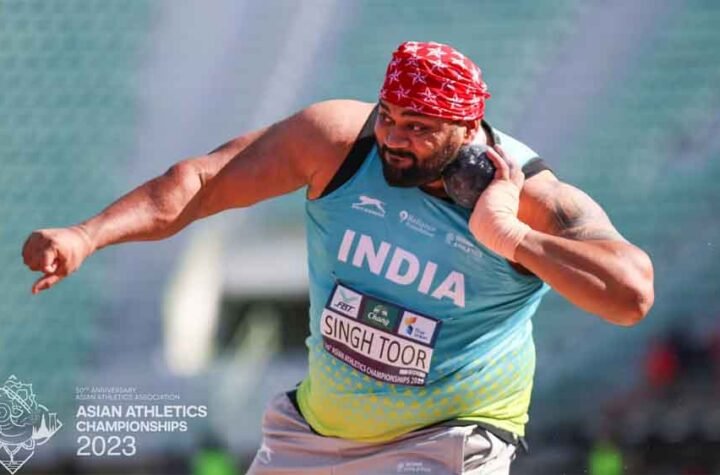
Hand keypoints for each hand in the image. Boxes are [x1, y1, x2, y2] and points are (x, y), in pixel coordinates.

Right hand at [21, 226, 95, 293]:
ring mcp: (37, 235)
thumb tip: (33, 291)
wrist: (80, 238)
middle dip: (43, 265)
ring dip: (38, 261)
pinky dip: (34, 256)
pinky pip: (25, 253)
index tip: (60, 262)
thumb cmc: (74, 256)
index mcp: (52, 245)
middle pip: (32, 264)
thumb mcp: (65, 271)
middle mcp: (42, 238)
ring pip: (27, 259)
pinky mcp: (34, 234)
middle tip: (57, 258)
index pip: (41, 266)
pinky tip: (45, 252)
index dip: (50, 269)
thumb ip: (49, 281)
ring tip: (52, 255)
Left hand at [468, 145, 530, 260]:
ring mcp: (508, 188)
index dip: (511, 181)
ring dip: (504, 155)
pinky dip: (496, 157)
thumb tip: (474, 226)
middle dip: (511, 163)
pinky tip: (488, 150)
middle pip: (515, 174)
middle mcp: (511, 194)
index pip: (513, 188)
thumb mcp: (485, 225)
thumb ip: (482, 221)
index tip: (506, 177)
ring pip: (510, 167)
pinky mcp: (502, 184)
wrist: (498, 231)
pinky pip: (500, 166)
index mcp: (510, 203)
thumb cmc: (490, 233)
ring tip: (496, 146)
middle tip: (505, 156)